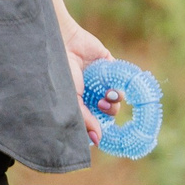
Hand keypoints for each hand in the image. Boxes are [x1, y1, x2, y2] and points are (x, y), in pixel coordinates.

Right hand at [62, 22, 114, 144]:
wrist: (64, 44)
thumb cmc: (62, 73)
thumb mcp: (73, 100)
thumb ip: (86, 120)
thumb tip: (98, 140)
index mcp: (80, 102)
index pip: (96, 119)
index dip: (102, 125)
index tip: (107, 132)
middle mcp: (91, 92)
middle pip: (110, 110)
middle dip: (109, 111)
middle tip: (101, 104)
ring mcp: (102, 79)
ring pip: (118, 96)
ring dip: (115, 98)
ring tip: (107, 94)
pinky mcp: (110, 65)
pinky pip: (122, 78)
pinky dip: (120, 83)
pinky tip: (111, 83)